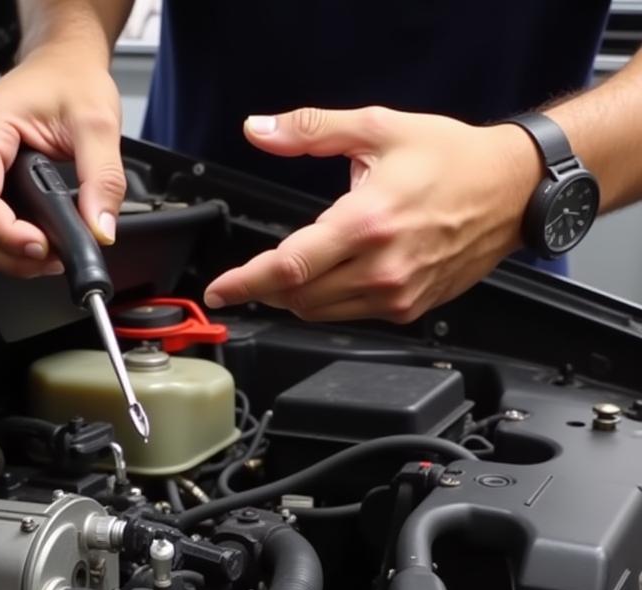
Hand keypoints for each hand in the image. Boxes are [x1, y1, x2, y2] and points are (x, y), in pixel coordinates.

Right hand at [0, 44, 125, 276]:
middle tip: (53, 256)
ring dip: (6, 252)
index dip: (8, 238)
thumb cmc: (72, 81)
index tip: (44, 248)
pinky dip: (3, 240)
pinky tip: (33, 236)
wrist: (62, 63)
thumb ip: (103, 181)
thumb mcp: (99, 126)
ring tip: (48, 248)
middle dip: (9, 253)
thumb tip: (98, 230)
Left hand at [204, 106, 539, 322]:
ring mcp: (397, 294)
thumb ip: (312, 131)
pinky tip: (334, 277)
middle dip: (266, 287)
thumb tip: (261, 130)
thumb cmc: (454, 158)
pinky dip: (329, 302)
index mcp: (367, 223)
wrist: (514, 189)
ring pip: (319, 313)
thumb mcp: (378, 129)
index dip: (244, 282)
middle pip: (297, 297)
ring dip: (295, 297)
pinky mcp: (410, 309)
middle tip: (255, 272)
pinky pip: (350, 317)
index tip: (219, 290)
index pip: (288, 266)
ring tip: (292, 272)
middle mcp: (382, 267)